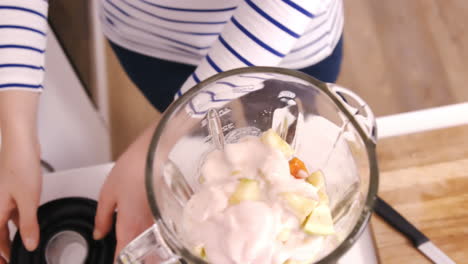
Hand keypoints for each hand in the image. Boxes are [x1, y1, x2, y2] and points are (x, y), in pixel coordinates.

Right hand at [0, 137, 40, 262]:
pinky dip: (17, 222)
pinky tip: (27, 226)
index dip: (0, 254)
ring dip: (11, 235)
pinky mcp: (11, 191)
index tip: (7, 263)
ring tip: (20, 246)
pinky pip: (10, 212)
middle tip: (11, 259)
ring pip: (4, 223)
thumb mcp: (29, 200)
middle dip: (3, 248)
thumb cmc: (20, 165)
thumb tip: (29, 244)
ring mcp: (2, 198)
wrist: (20, 144)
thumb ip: (29, 224)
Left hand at [93, 139, 153, 259]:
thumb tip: (99, 232)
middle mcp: (147, 228)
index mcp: (129, 227)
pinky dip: (155, 235)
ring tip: (138, 247)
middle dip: (136, 258)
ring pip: (154, 246)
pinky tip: (149, 228)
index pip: (122, 257)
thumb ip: (102, 217)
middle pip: (143, 256)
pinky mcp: (168, 211)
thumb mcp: (108, 192)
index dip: (117, 261)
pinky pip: (160, 231)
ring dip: (146, 250)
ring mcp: (160, 221)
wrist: (158, 152)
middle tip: (128, 254)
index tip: (113, 260)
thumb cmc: (135, 167)